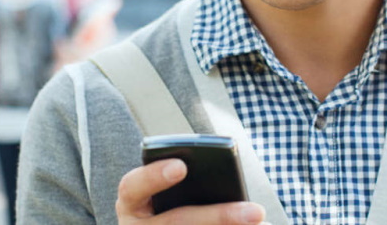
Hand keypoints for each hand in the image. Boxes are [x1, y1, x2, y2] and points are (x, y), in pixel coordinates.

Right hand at [116, 159, 263, 224]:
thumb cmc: (169, 205)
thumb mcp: (166, 193)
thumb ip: (186, 184)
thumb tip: (226, 185)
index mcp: (130, 203)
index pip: (133, 186)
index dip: (155, 176)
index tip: (182, 166)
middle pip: (177, 222)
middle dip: (220, 216)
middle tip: (256, 212)